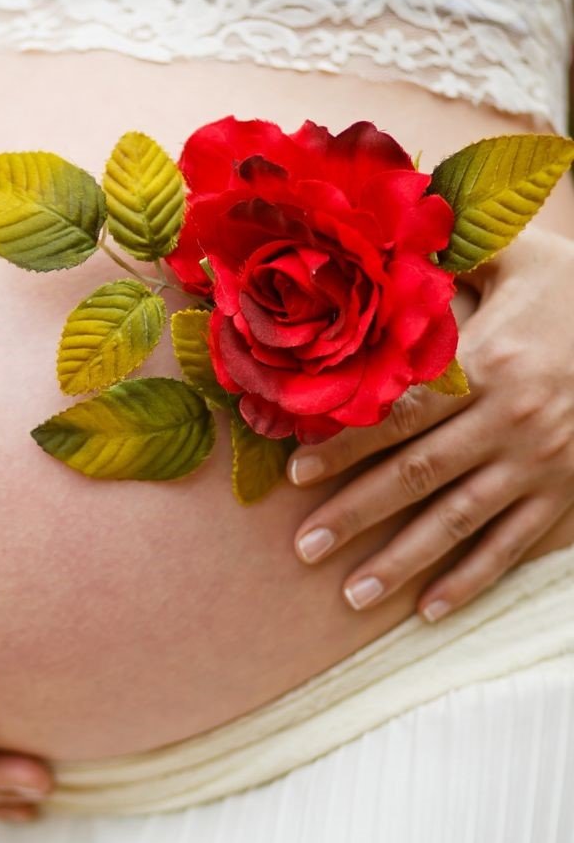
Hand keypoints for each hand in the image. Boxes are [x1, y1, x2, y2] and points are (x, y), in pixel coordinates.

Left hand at [286, 224, 573, 621]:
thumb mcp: (525, 257)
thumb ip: (453, 252)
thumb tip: (384, 232)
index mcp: (490, 363)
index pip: (401, 413)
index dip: (345, 445)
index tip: (294, 474)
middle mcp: (511, 421)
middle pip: (417, 475)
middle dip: (356, 514)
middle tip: (303, 548)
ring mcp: (539, 464)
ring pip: (458, 521)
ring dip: (403, 561)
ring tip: (352, 595)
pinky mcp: (564, 494)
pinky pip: (512, 544)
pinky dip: (472, 578)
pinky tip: (430, 609)